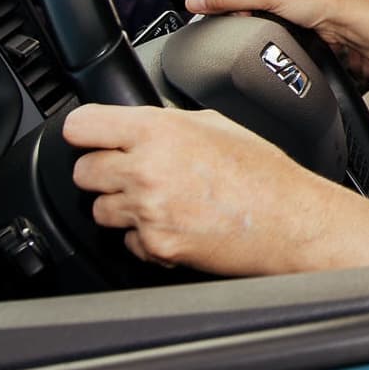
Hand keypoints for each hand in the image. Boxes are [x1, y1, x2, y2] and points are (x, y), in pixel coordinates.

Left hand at [64, 103, 368, 274]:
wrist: (286, 219)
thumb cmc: (261, 170)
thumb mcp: (214, 123)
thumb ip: (167, 122)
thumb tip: (138, 125)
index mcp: (158, 130)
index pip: (82, 126)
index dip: (85, 130)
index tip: (89, 135)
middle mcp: (145, 169)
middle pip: (82, 171)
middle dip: (103, 170)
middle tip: (131, 170)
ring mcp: (147, 212)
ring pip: (99, 210)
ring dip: (120, 205)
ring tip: (158, 198)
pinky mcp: (155, 247)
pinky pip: (127, 241)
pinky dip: (142, 235)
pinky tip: (173, 222)